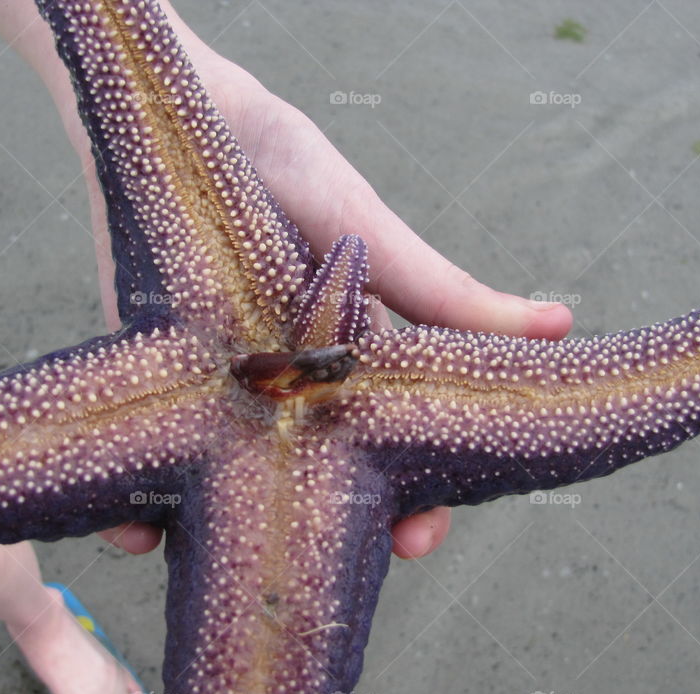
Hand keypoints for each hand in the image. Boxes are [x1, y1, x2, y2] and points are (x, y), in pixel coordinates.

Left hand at [0, 0, 572, 558]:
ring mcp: (217, 388)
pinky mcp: (151, 372)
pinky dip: (141, 506)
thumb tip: (561, 326)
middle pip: (319, 481)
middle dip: (335, 529)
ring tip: (225, 568)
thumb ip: (448, 295)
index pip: (391, 450)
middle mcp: (285, 388)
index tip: (419, 536)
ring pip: (235, 488)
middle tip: (341, 561)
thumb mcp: (372, 234)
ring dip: (231, 539)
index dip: (414, 499)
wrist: (187, 118)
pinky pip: (146, 453)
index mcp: (345, 364)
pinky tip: (137, 535)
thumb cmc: (292, 169)